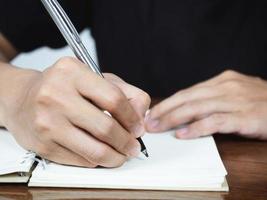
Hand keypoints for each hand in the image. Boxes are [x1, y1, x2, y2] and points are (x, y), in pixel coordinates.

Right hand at [2, 57, 149, 167]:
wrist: (22, 98)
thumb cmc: (62, 87)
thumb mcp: (94, 78)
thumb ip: (125, 92)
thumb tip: (141, 116)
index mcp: (72, 72)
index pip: (114, 98)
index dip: (132, 118)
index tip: (138, 128)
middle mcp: (55, 95)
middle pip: (106, 127)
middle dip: (127, 142)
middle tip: (133, 146)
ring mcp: (47, 122)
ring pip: (94, 150)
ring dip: (115, 157)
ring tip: (122, 154)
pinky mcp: (43, 144)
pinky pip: (80, 159)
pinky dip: (97, 160)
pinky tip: (101, 154)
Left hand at [146, 70, 266, 139]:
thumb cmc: (260, 103)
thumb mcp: (235, 95)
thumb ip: (212, 100)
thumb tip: (187, 113)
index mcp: (222, 81)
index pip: (187, 92)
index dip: (168, 103)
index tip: (153, 112)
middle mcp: (226, 87)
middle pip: (187, 98)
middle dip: (164, 110)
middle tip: (148, 121)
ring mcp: (235, 100)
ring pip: (196, 108)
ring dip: (173, 118)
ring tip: (157, 127)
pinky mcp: (245, 116)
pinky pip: (215, 122)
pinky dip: (196, 128)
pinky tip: (182, 134)